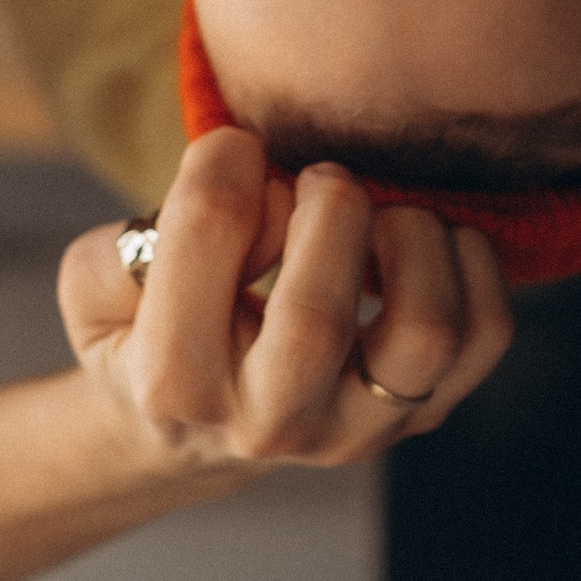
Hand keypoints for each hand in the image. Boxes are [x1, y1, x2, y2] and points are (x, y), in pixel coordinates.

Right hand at [60, 131, 510, 480]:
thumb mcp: (97, 285)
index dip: (223, 161)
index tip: (235, 149)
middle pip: (316, 316)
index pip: (205, 242)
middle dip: (327, 207)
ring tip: (379, 214)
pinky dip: (469, 262)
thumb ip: (128, 239)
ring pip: (423, 333)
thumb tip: (238, 192)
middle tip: (318, 181)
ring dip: (411, 237)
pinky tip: (418, 241)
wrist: (201, 430)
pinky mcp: (422, 413)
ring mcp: (357, 428)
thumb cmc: (149, 330)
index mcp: (174, 382)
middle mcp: (271, 422)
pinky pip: (484, 334)